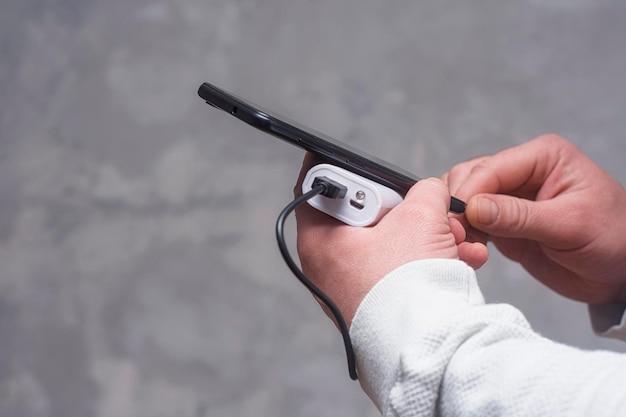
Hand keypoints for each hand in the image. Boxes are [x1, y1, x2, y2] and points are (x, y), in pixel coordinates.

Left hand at [294, 153, 487, 324]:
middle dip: (403, 208)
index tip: (359, 164)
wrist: (428, 347)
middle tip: (425, 206)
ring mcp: (351, 288)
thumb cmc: (409, 284)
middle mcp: (327, 266)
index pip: (315, 188)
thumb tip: (429, 192)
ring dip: (426, 235)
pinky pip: (399, 271)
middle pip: (361, 217)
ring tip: (454, 238)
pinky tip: (458, 260)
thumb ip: (424, 192)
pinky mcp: (376, 304)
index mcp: (320, 240)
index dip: (339, 168)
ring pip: (388, 245)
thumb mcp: (421, 217)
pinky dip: (426, 262)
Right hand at [444, 134, 625, 303]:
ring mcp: (509, 198)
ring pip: (465, 199)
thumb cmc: (612, 239)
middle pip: (470, 177)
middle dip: (458, 203)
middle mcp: (522, 172)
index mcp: (542, 157)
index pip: (491, 168)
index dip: (469, 192)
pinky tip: (469, 249)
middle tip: (457, 234)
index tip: (456, 218)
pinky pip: (471, 222)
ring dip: (457, 220)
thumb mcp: (569, 225)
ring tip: (463, 244)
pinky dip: (464, 234)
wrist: (621, 272)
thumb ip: (519, 216)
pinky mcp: (502, 223)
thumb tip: (473, 208)